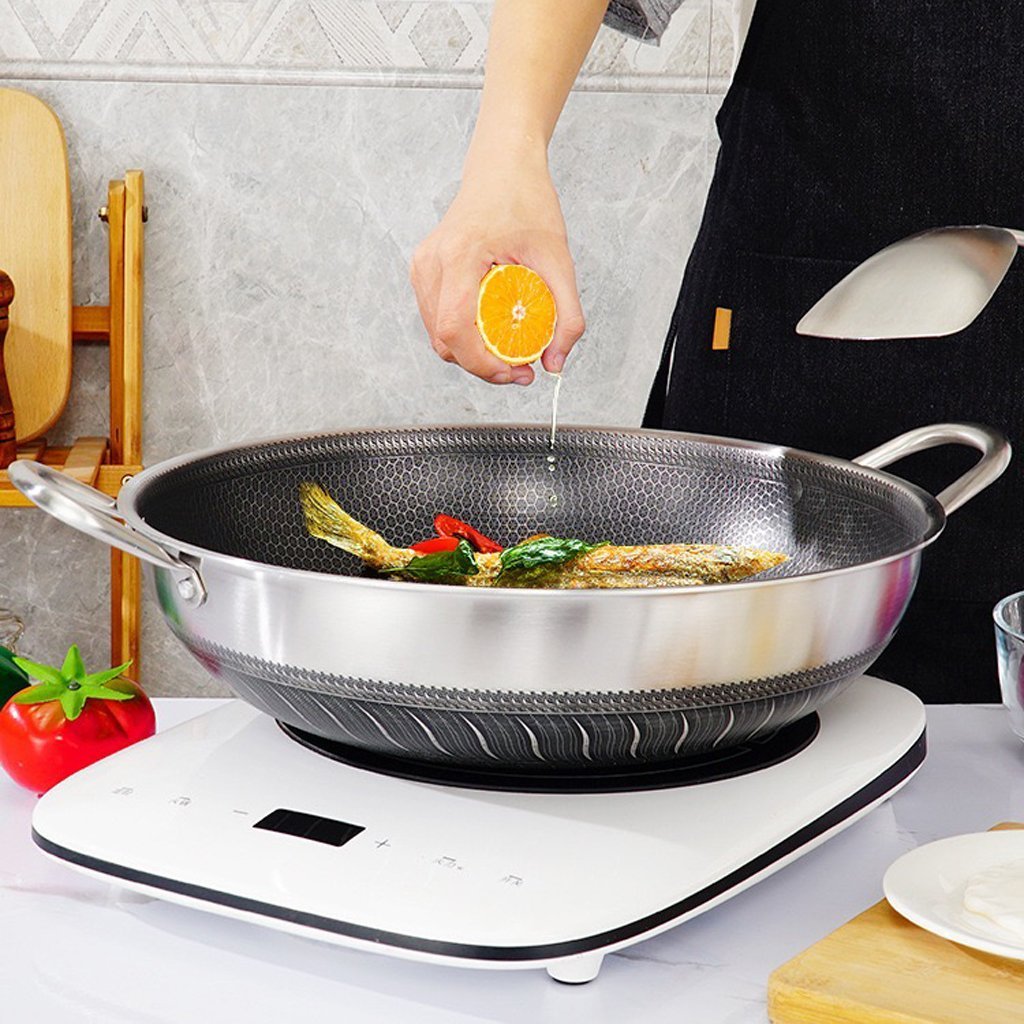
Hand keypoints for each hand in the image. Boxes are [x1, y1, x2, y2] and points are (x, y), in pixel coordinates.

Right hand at [411, 156, 584, 384]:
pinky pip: (439, 320)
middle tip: (521, 369)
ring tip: (510, 352)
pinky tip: (493, 332)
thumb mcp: (559, 258)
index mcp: (459, 255)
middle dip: (482, 365)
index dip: (482, 363)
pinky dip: (465, 336)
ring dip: (473, 354)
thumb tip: (555, 363)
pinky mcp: (424, 272)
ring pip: (439, 336)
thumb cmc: (526, 201)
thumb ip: (565, 314)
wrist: (502, 167)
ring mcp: (422, 268)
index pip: (455, 329)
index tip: (516, 373)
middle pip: (444, 340)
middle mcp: (430, 264)